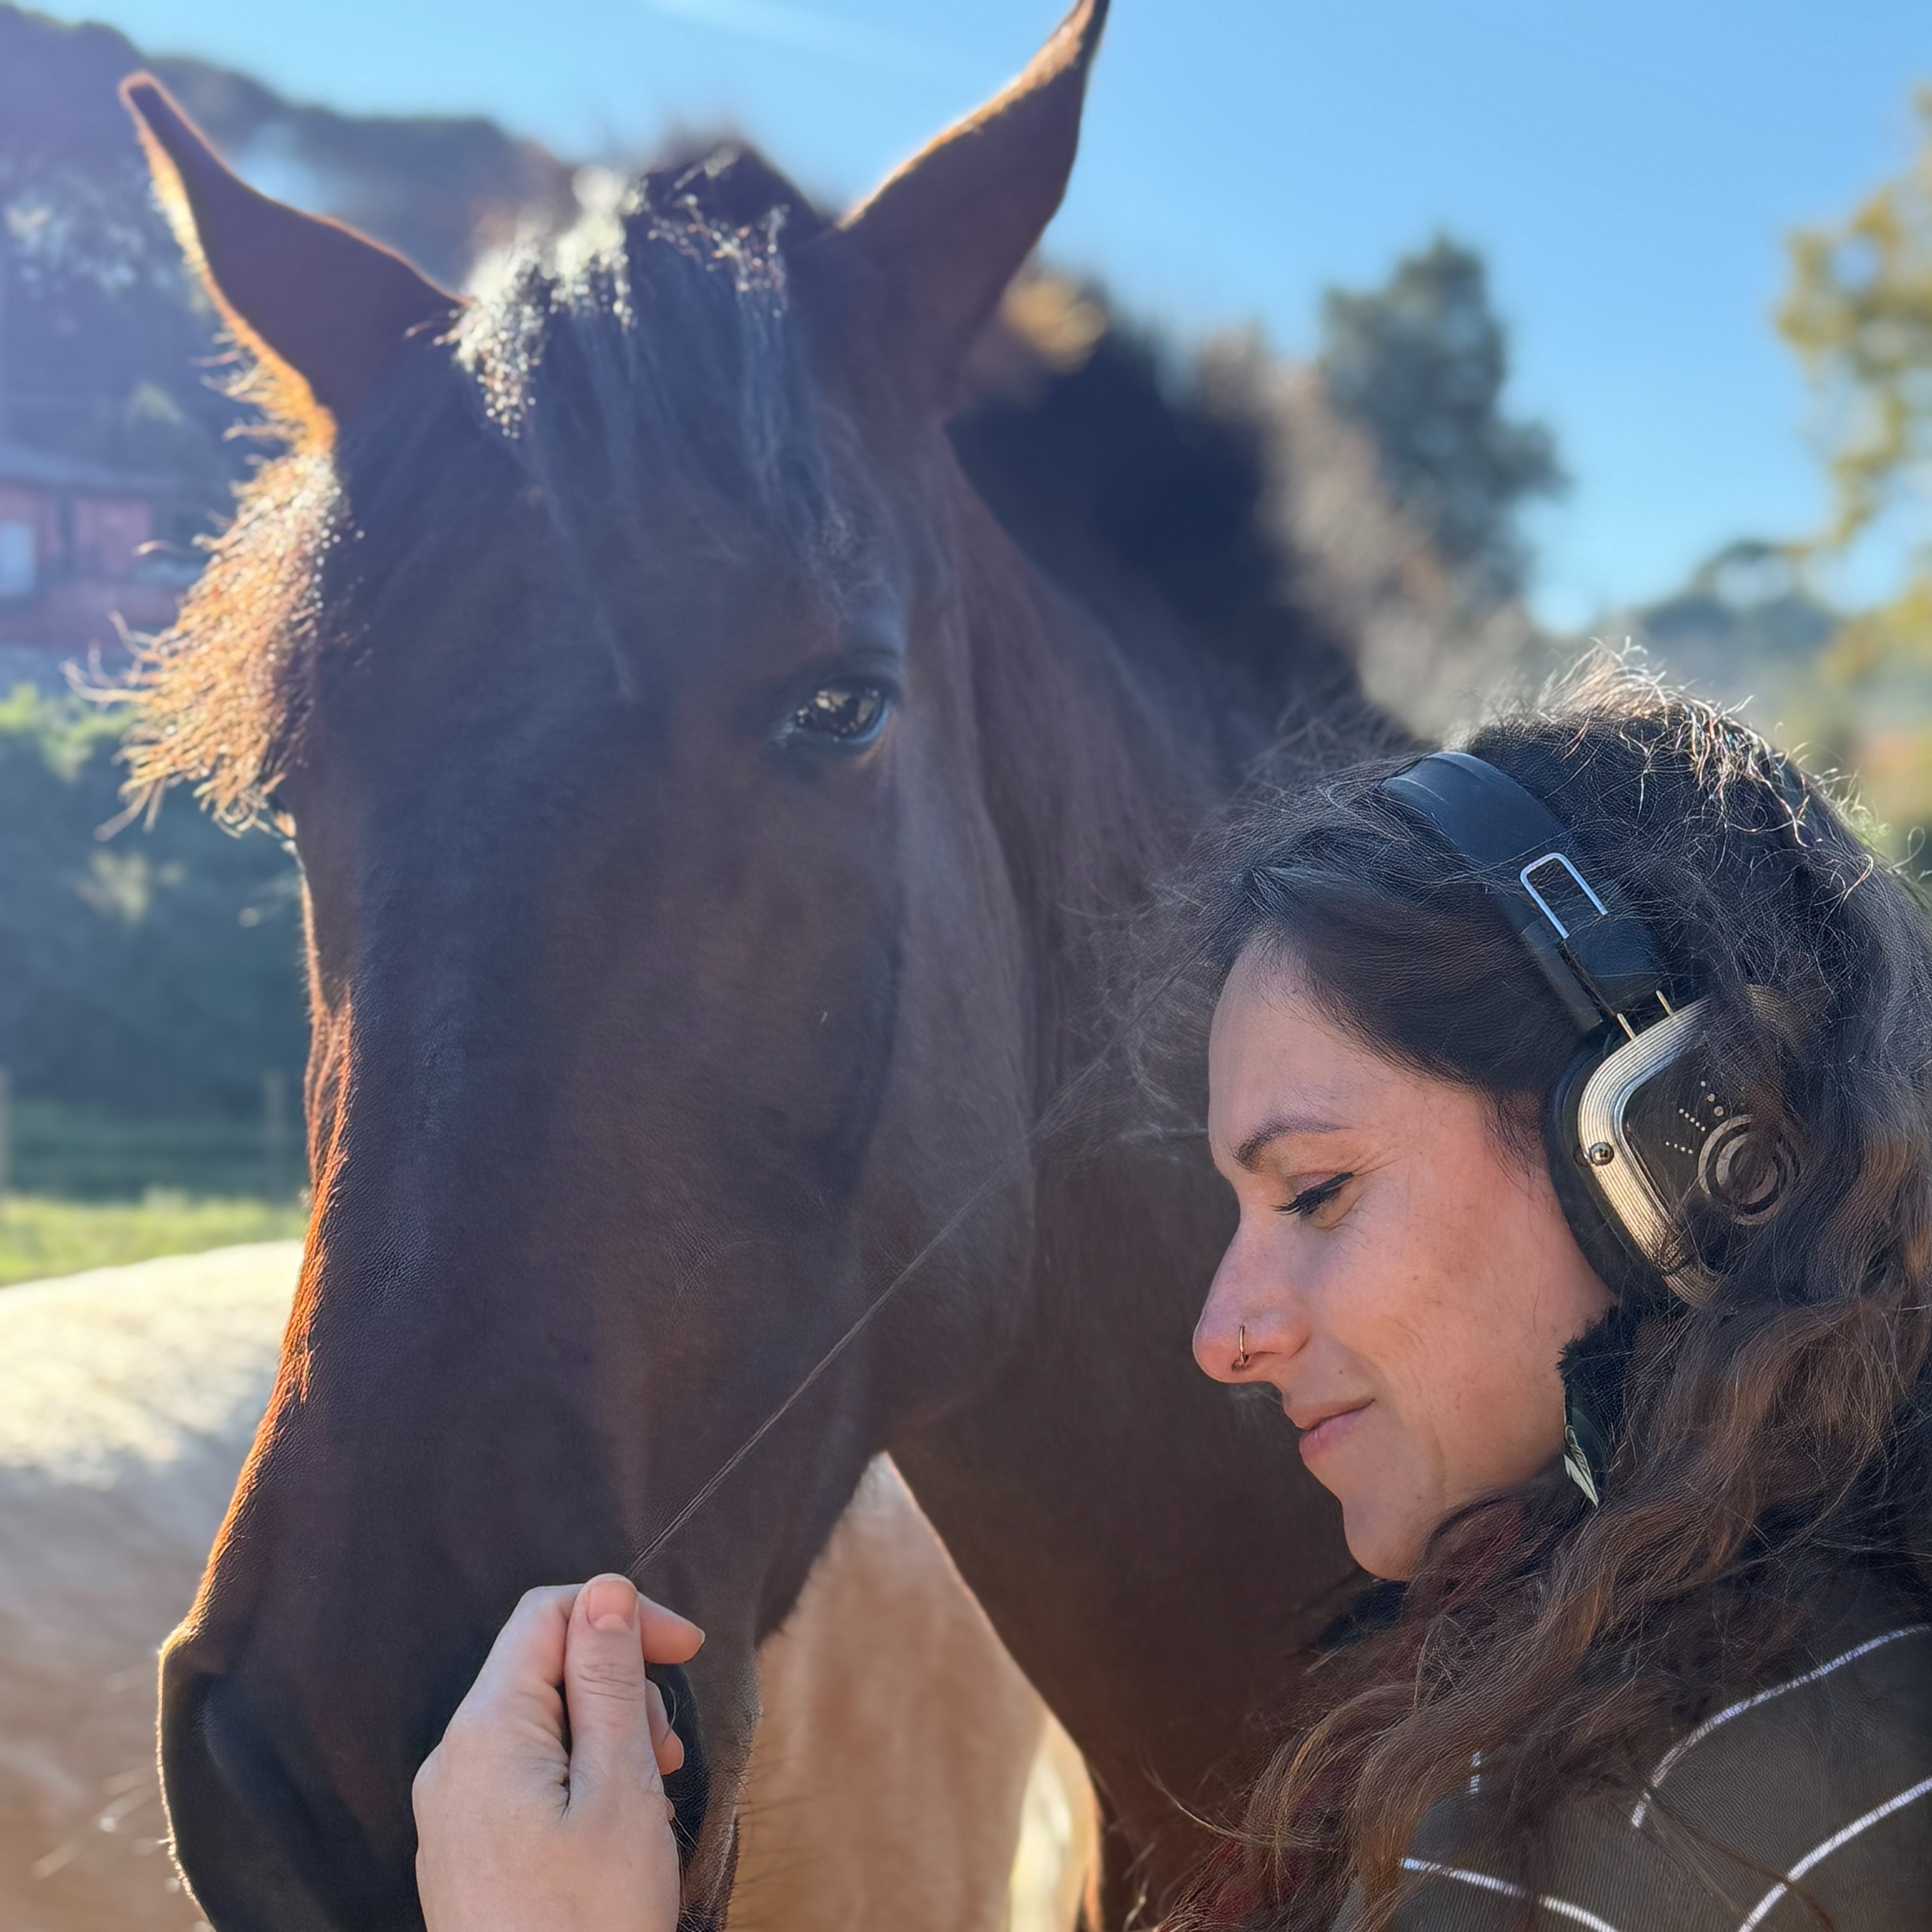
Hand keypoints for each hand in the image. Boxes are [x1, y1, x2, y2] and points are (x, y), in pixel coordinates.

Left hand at [413, 1575, 704, 1931]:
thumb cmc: (590, 1922)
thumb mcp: (619, 1786)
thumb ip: (607, 1678)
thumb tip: (606, 1589)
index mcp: (484, 1733)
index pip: (548, 1613)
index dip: (623, 1612)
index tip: (689, 1649)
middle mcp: (452, 1762)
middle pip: (543, 1666)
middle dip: (620, 1684)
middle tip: (670, 1749)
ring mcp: (454, 1812)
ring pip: (540, 1723)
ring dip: (606, 1733)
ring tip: (651, 1792)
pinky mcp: (467, 1852)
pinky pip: (526, 1775)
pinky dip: (581, 1776)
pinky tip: (616, 1827)